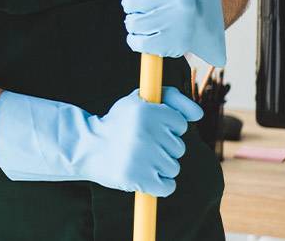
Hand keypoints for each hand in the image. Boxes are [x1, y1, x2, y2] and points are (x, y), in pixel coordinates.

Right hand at [0, 87, 202, 196]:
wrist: (86, 146)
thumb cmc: (118, 122)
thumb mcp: (138, 102)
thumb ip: (171, 98)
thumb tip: (199, 114)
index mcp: (146, 110)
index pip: (180, 124)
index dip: (165, 127)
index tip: (147, 127)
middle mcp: (145, 132)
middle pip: (178, 148)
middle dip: (162, 147)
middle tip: (138, 144)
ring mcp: (142, 156)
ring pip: (173, 167)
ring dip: (159, 166)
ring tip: (137, 158)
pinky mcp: (139, 179)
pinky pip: (167, 186)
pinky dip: (158, 185)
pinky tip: (142, 174)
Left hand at [113, 0, 226, 65]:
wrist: (203, 15)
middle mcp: (181, 1)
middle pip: (130, 2)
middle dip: (132, 3)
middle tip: (148, 4)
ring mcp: (180, 25)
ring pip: (132, 23)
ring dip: (134, 21)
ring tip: (149, 18)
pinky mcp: (174, 45)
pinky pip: (137, 43)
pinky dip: (135, 39)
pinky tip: (148, 33)